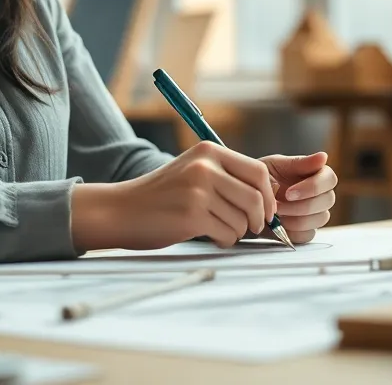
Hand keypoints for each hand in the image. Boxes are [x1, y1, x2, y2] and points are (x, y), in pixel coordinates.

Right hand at [70, 141, 276, 251]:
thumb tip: (271, 192)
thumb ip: (226, 176)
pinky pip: (228, 234)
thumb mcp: (193, 171)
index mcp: (208, 151)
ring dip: (236, 231)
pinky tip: (209, 236)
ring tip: (218, 229)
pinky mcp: (192, 215)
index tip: (266, 210)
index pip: (258, 171)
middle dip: (259, 218)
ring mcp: (198, 191)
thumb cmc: (160, 196)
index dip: (268, 195)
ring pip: (243, 219)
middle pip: (256, 197)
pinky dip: (224, 240)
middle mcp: (205, 167)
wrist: (121, 210)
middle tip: (252, 227)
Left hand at [257, 152, 336, 243]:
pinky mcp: (306, 230)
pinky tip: (278, 224)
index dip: (312, 187)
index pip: (329, 179)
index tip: (289, 193)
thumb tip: (323, 156)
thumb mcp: (275, 165)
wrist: (247, 197)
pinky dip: (292, 231)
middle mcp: (320, 194)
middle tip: (277, 206)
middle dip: (301, 206)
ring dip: (295, 219)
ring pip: (319, 219)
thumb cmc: (262, 177)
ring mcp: (315, 213)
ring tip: (275, 214)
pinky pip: (308, 235)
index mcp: (316, 174)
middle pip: (327, 201)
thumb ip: (299, 163)